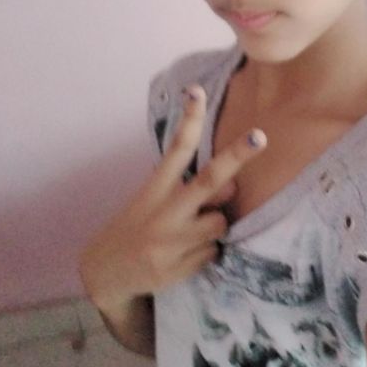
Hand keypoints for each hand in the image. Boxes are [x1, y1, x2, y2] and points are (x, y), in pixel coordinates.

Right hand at [78, 85, 265, 313]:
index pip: (176, 148)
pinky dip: (204, 252)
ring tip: (189, 234)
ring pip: (219, 223)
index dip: (189, 119)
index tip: (197, 91)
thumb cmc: (139, 226)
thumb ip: (190, 188)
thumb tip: (232, 185)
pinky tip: (182, 256)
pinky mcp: (177, 269)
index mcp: (155, 188)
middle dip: (236, 156)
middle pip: (209, 181)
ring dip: (213, 226)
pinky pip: (212, 253)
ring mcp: (170, 242)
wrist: (106, 274)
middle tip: (261, 136)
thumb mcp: (152, 200)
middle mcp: (163, 212)